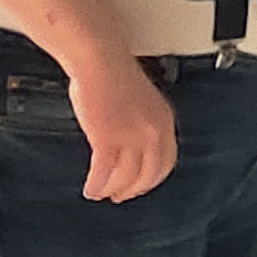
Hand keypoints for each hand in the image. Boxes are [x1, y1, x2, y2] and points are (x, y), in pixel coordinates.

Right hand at [65, 53, 176, 202]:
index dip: (152, 178)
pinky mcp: (108, 139)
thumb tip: (133, 144)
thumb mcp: (142, 102)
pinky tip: (91, 189)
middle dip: (134, 189)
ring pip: (126, 177)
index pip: (166, 161)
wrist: (100, 61)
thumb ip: (142, 123)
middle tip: (121, 196)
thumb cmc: (114, 74)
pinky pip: (104, 172)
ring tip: (101, 193)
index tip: (141, 185)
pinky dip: (97, 185)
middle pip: (149, 174)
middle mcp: (153, 132)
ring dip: (112, 189)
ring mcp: (131, 137)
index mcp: (164, 121)